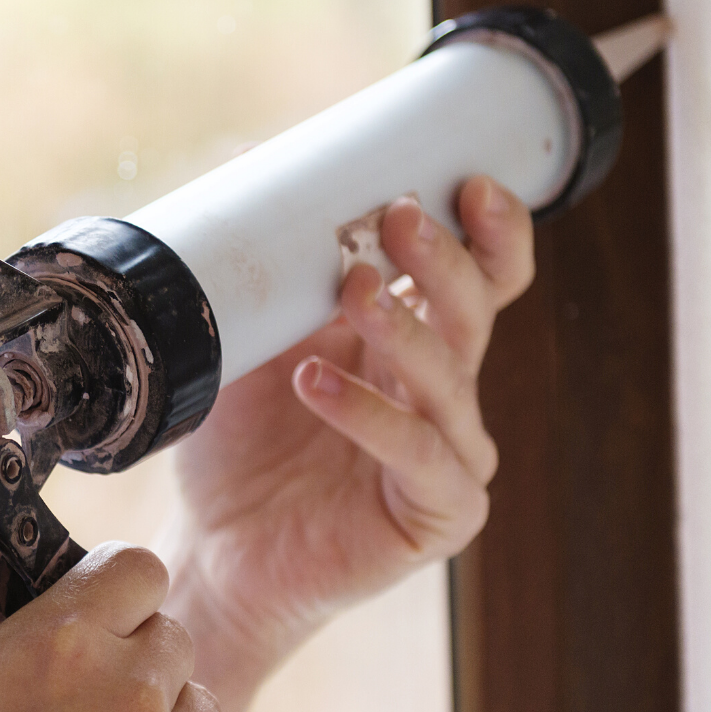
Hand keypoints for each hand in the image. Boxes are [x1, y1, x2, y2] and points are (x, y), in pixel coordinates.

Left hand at [163, 176, 535, 711]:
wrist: (217, 547)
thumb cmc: (240, 444)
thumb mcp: (249, 343)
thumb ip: (270, 273)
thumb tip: (249, 164)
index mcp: (417, 342)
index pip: (484, 278)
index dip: (493, 232)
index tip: (471, 181)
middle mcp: (445, 394)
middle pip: (475, 313)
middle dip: (443, 258)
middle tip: (401, 217)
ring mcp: (449, 455)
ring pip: (451, 377)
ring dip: (404, 326)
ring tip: (355, 288)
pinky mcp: (439, 513)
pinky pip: (418, 453)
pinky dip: (369, 412)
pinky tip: (318, 382)